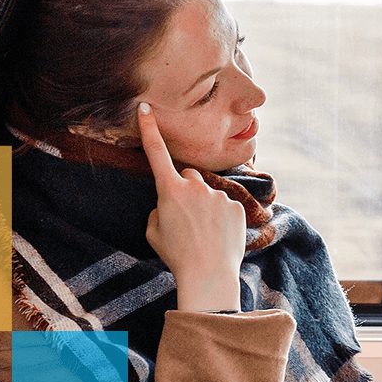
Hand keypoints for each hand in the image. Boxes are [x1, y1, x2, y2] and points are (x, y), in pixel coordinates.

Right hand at [138, 103, 244, 311]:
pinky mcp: (236, 206)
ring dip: (204, 206)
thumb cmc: (176, 255)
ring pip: (207, 193)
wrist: (209, 274)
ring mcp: (218, 195)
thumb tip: (170, 203)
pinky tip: (219, 236)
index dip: (149, 130)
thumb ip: (159, 209)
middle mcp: (195, 186)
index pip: (157, 153)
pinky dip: (221, 217)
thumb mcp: (154, 232)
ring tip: (203, 233)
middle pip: (188, 177)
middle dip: (185, 190)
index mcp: (170, 190)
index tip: (146, 108)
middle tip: (185, 217)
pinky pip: (225, 205)